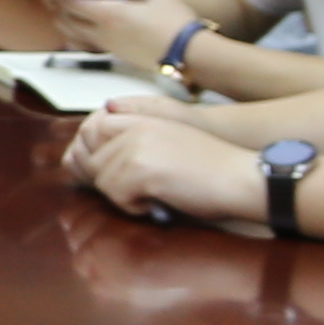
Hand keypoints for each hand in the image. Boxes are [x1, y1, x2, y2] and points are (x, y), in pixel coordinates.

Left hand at [52, 0, 190, 70]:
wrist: (190, 56)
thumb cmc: (175, 21)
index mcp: (110, 14)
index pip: (72, 1)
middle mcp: (102, 33)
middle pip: (66, 18)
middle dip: (54, 4)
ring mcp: (106, 47)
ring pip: (72, 34)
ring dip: (61, 19)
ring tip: (57, 6)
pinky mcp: (114, 56)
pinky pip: (84, 45)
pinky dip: (74, 35)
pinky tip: (74, 29)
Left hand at [69, 108, 257, 228]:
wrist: (241, 178)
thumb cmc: (209, 170)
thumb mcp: (166, 143)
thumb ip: (131, 143)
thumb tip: (82, 159)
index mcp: (142, 117)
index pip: (91, 130)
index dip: (92, 156)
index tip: (108, 175)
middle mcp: (135, 126)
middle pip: (91, 159)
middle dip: (109, 181)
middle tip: (140, 190)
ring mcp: (136, 145)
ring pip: (102, 181)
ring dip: (124, 196)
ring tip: (156, 195)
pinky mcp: (140, 168)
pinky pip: (116, 197)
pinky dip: (135, 207)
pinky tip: (159, 203)